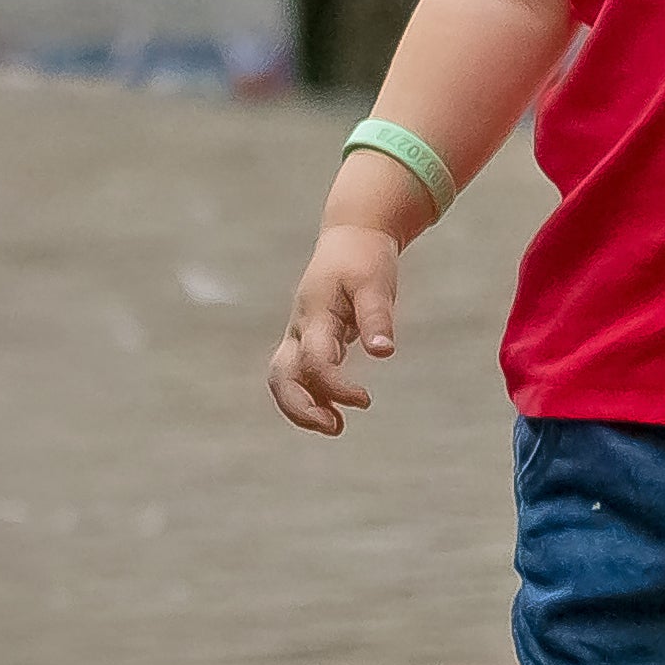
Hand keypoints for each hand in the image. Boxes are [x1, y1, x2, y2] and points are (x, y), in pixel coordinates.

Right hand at [268, 225, 403, 433]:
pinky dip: (311, 395)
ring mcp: (300, 333)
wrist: (351, 237)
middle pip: (281, 375)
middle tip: (334, 427)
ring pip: (284, 378)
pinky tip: (334, 410)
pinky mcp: (309, 339)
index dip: (335, 386)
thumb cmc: (364, 259)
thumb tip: (383, 353)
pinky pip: (299, 374)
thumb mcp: (375, 284)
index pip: (314, 360)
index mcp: (315, 313)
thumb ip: (377, 318)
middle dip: (300, 407)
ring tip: (334, 426)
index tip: (365, 400)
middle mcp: (300, 327)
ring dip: (302, 406)